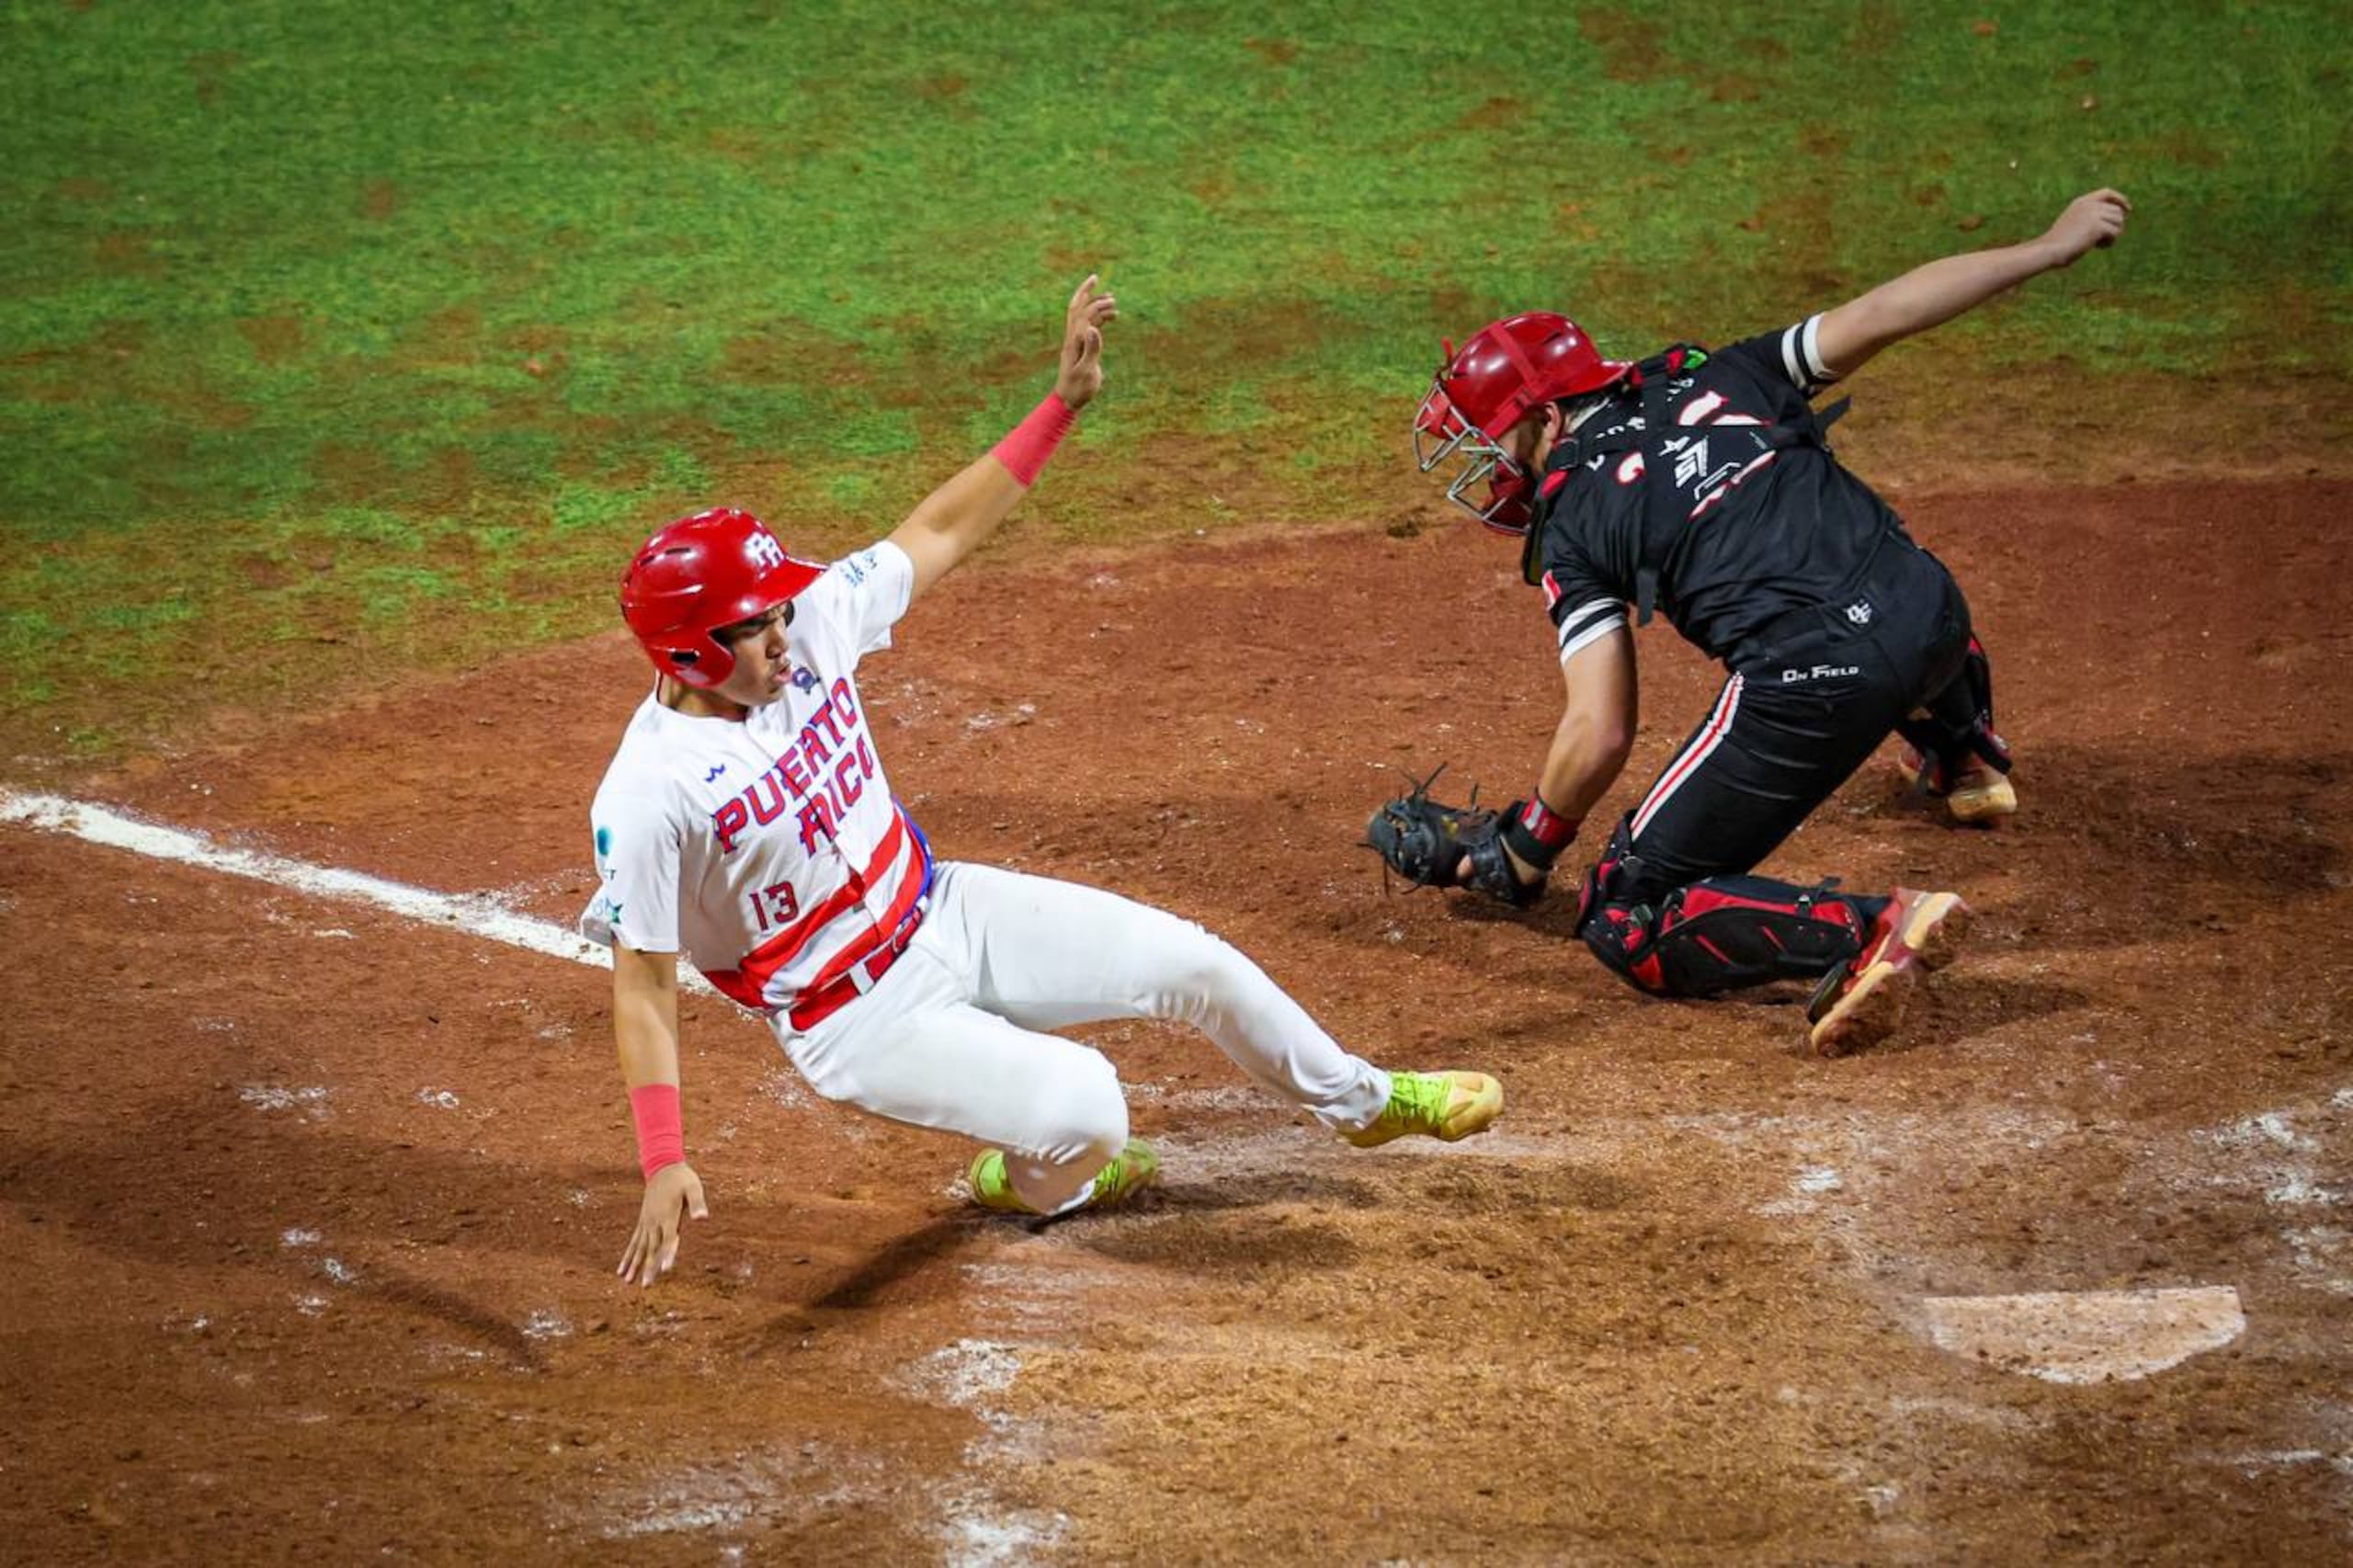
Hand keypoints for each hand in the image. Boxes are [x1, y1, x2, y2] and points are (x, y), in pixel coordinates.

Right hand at [617, 1161, 706, 1287]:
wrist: (662, 1167)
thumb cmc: (682, 1178)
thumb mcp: (693, 1188)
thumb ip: (697, 1203)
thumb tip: (703, 1217)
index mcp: (668, 1216)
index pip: (669, 1239)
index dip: (668, 1254)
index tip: (665, 1270)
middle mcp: (655, 1222)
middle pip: (651, 1248)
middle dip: (648, 1267)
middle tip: (645, 1285)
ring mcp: (646, 1223)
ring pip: (639, 1247)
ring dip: (633, 1265)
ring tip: (627, 1282)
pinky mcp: (643, 1222)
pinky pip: (633, 1242)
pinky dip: (627, 1256)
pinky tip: (621, 1269)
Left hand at [1052, 274, 1118, 410]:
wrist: (1067, 400)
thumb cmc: (1077, 389)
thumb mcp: (1086, 371)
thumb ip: (1092, 350)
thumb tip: (1094, 328)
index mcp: (1074, 342)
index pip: (1084, 316)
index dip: (1096, 304)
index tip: (1112, 301)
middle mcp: (1072, 338)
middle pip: (1076, 308)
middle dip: (1086, 292)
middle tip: (1097, 280)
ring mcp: (1074, 342)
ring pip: (1082, 316)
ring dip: (1094, 305)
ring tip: (1112, 300)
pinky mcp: (1079, 347)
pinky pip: (1086, 327)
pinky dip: (1097, 318)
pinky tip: (1110, 319)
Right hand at [2040, 188, 2130, 267]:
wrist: (2050, 250)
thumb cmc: (2058, 244)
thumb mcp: (2073, 226)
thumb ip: (2090, 219)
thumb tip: (2116, 221)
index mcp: (2081, 202)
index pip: (2107, 193)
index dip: (2120, 199)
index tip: (2128, 209)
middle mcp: (2089, 204)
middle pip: (2117, 211)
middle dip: (2115, 226)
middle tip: (2103, 239)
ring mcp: (2093, 214)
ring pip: (2119, 222)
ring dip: (2113, 235)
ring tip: (2099, 243)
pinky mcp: (2098, 226)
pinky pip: (2115, 233)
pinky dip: (2110, 242)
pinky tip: (2098, 247)